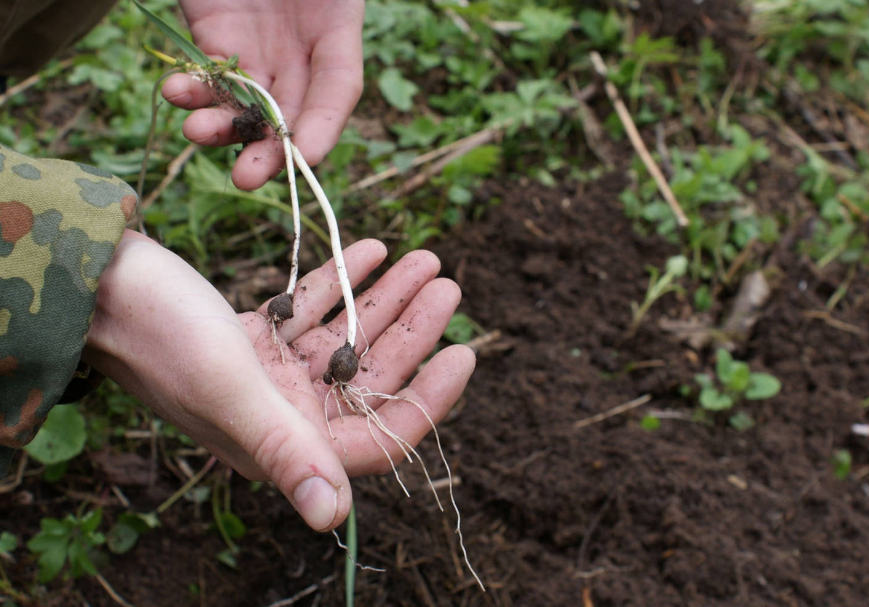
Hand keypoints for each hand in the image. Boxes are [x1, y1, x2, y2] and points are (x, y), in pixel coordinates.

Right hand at [83, 231, 473, 530]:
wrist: (92, 284)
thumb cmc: (156, 333)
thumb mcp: (228, 388)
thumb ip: (283, 449)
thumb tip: (333, 519)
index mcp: (278, 440)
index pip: (374, 437)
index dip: (427, 402)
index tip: (465, 352)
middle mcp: (278, 413)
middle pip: (367, 377)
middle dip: (413, 330)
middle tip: (448, 280)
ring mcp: (265, 375)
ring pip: (344, 338)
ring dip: (385, 298)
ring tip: (424, 256)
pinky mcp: (250, 338)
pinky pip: (310, 312)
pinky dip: (340, 282)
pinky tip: (372, 248)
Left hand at [161, 0, 364, 189]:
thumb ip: (321, 12)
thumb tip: (319, 66)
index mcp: (335, 27)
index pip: (337, 88)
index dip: (324, 127)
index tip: (304, 159)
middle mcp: (298, 49)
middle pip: (291, 112)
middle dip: (269, 151)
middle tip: (245, 177)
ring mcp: (255, 47)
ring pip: (244, 105)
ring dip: (223, 129)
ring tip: (198, 133)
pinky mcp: (213, 38)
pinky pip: (205, 77)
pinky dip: (190, 92)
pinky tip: (176, 92)